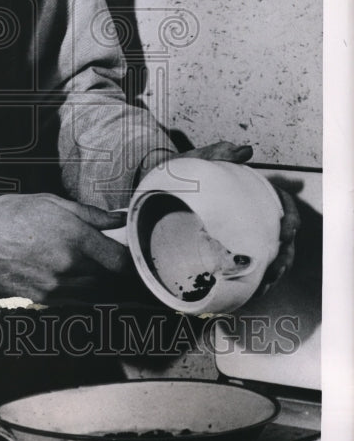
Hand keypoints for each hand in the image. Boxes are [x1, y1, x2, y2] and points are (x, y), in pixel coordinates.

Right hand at [0, 193, 131, 303]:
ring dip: (91, 278)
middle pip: (107, 276)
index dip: (127, 258)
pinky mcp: (42, 298)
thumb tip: (116, 218)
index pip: (120, 261)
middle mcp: (69, 265)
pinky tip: (58, 271)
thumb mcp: (50, 202)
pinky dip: (73, 288)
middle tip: (95, 251)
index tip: (125, 252)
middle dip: (106, 264)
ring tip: (72, 259)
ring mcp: (56, 285)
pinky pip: (71, 298)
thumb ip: (89, 214)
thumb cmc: (8, 214)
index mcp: (76, 237)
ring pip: (90, 289)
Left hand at [178, 143, 299, 293]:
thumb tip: (245, 151)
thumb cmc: (176, 176)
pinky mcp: (227, 251)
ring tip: (266, 282)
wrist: (149, 197)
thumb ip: (217, 154)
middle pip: (282, 237)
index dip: (291, 218)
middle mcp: (250, 215)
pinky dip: (254, 280)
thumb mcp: (193, 162)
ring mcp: (241, 234)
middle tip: (276, 267)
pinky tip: (254, 290)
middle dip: (285, 254)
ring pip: (269, 255)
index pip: (282, 204)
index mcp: (250, 192)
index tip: (286, 232)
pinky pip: (247, 268)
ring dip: (274, 270)